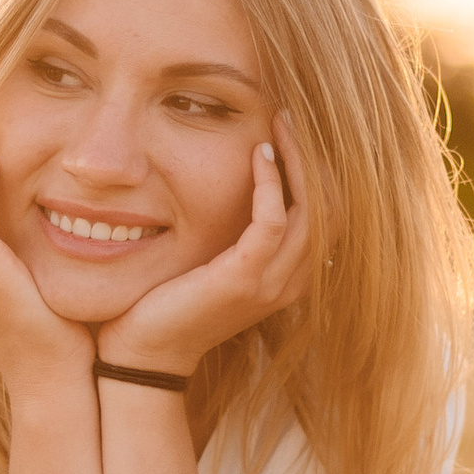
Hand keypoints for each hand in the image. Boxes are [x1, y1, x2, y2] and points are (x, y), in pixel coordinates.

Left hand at [95, 117, 314, 378]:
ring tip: (279, 124)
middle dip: (314, 157)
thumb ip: (235, 235)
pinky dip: (270, 182)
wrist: (144, 355)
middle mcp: (291, 282)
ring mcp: (271, 284)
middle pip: (330, 207)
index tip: (292, 133)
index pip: (328, 215)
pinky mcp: (243, 279)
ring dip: (296, 160)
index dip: (319, 171)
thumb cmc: (169, 306)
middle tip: (290, 118)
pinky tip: (256, 154)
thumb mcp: (212, 265)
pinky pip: (273, 220)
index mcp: (289, 279)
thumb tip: (237, 188)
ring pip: (310, 209)